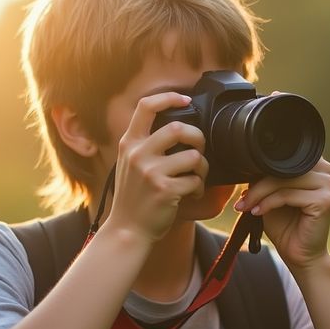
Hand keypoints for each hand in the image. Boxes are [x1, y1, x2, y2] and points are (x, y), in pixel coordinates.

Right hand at [107, 92, 208, 241]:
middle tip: (199, 148)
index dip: (169, 97)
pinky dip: (199, 188)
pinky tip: (192, 193)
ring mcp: (150, 172)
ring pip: (194, 156)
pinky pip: (195, 181)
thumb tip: (177, 126)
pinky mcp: (165, 190)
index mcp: (129, 143)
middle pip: (178, 128)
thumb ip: (144, 144)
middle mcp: (137, 154)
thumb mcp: (128, 164)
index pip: (146, 106)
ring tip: (197, 177)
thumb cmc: (133, 197)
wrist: (127, 230)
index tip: (186, 100)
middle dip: (198, 137)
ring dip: (203, 167)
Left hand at [234, 158, 329, 269]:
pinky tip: (258, 213)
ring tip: (247, 207)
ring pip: (283, 180)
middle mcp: (324, 170)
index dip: (261, 168)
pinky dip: (268, 203)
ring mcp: (326, 184)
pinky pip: (287, 195)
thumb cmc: (286, 224)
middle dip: (257, 184)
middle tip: (241, 200)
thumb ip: (264, 178)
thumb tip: (248, 165)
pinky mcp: (323, 200)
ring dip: (259, 194)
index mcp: (314, 164)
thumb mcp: (269, 195)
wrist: (299, 253)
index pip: (283, 157)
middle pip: (282, 167)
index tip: (241, 184)